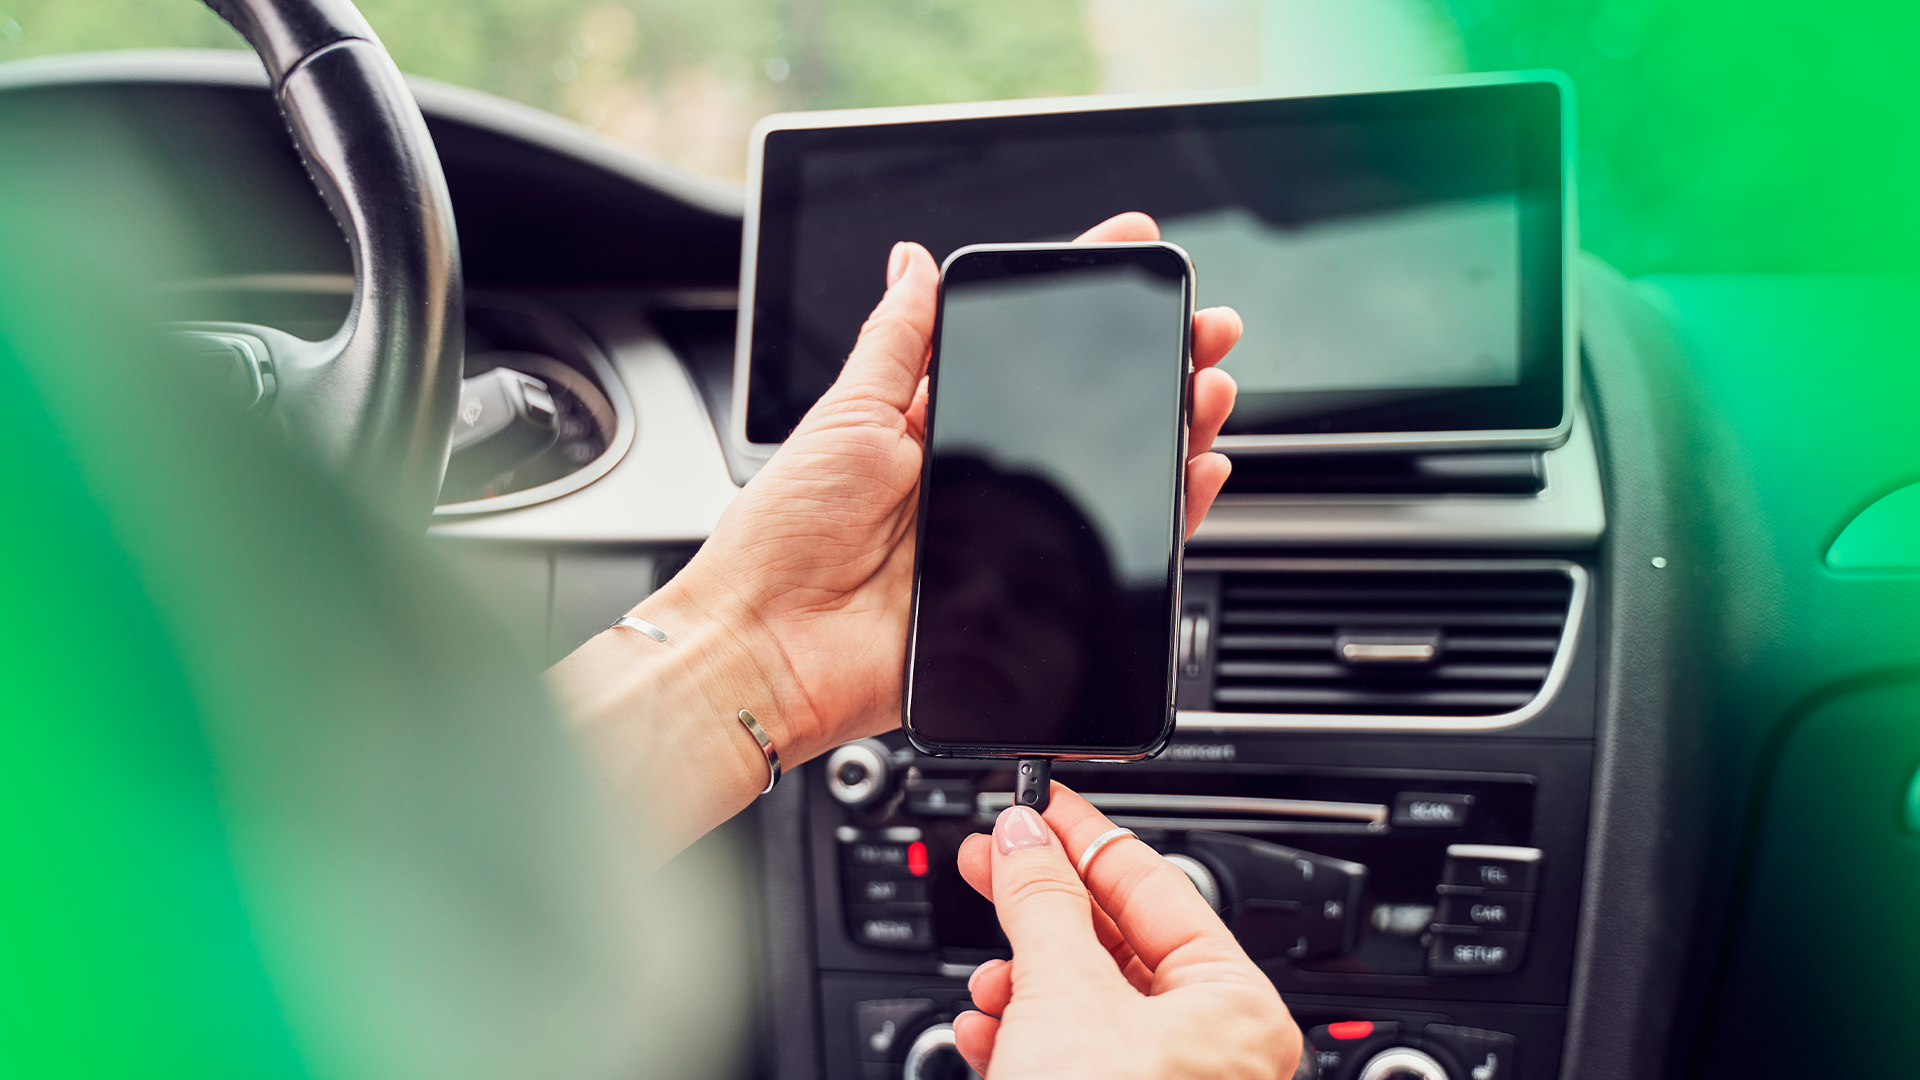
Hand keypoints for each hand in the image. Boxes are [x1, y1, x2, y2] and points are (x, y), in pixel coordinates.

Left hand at [653, 212, 1240, 760]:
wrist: (769, 649)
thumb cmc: (783, 539)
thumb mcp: (842, 419)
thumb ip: (893, 343)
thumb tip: (914, 260)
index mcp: (934, 426)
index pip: (1025, 350)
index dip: (1084, 299)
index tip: (1135, 250)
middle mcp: (979, 478)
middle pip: (1089, 413)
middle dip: (1155, 362)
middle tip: (1204, 325)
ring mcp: (1009, 537)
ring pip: (1115, 476)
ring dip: (1175, 426)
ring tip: (1210, 385)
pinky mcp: (1029, 599)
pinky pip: (1115, 554)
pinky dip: (1168, 514)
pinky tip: (1197, 471)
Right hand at [954, 783, 1301, 1078]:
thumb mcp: (1064, 999)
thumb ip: (1042, 904)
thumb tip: (1024, 837)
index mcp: (1236, 1009)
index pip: (1156, 884)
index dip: (1084, 836)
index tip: (1034, 803)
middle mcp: (1216, 1052)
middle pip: (1120, 942)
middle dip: (1043, 910)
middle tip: (991, 858)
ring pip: (1091, 1003)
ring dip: (1026, 979)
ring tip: (989, 974)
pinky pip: (1073, 1055)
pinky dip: (1026, 1034)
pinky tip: (989, 1028)